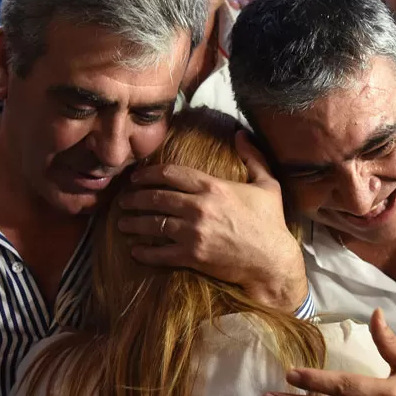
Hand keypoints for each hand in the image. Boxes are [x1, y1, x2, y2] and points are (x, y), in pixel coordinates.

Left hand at [118, 130, 307, 310]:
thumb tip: (240, 134)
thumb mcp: (268, 185)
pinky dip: (144, 252)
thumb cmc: (270, 223)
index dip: (149, 174)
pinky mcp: (192, 256)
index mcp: (212, 187)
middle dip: (135, 198)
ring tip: (123, 222)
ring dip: (134, 223)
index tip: (137, 177)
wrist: (272, 261)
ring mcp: (193, 233)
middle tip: (123, 200)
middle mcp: (198, 207)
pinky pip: (160, 253)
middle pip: (156, 198)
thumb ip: (252, 157)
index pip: (171, 173)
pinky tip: (135, 250)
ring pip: (153, 224)